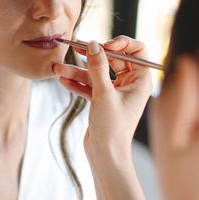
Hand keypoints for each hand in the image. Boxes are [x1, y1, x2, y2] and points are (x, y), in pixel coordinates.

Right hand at [53, 36, 152, 163]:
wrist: (105, 156)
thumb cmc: (113, 128)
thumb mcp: (104, 94)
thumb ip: (98, 67)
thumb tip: (93, 43)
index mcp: (140, 81)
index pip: (137, 50)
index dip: (122, 44)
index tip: (104, 45)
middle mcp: (130, 84)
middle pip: (113, 59)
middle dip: (93, 54)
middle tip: (76, 47)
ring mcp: (115, 92)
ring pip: (96, 73)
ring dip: (78, 70)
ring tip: (58, 68)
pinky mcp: (101, 101)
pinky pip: (89, 86)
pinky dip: (77, 82)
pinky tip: (62, 80)